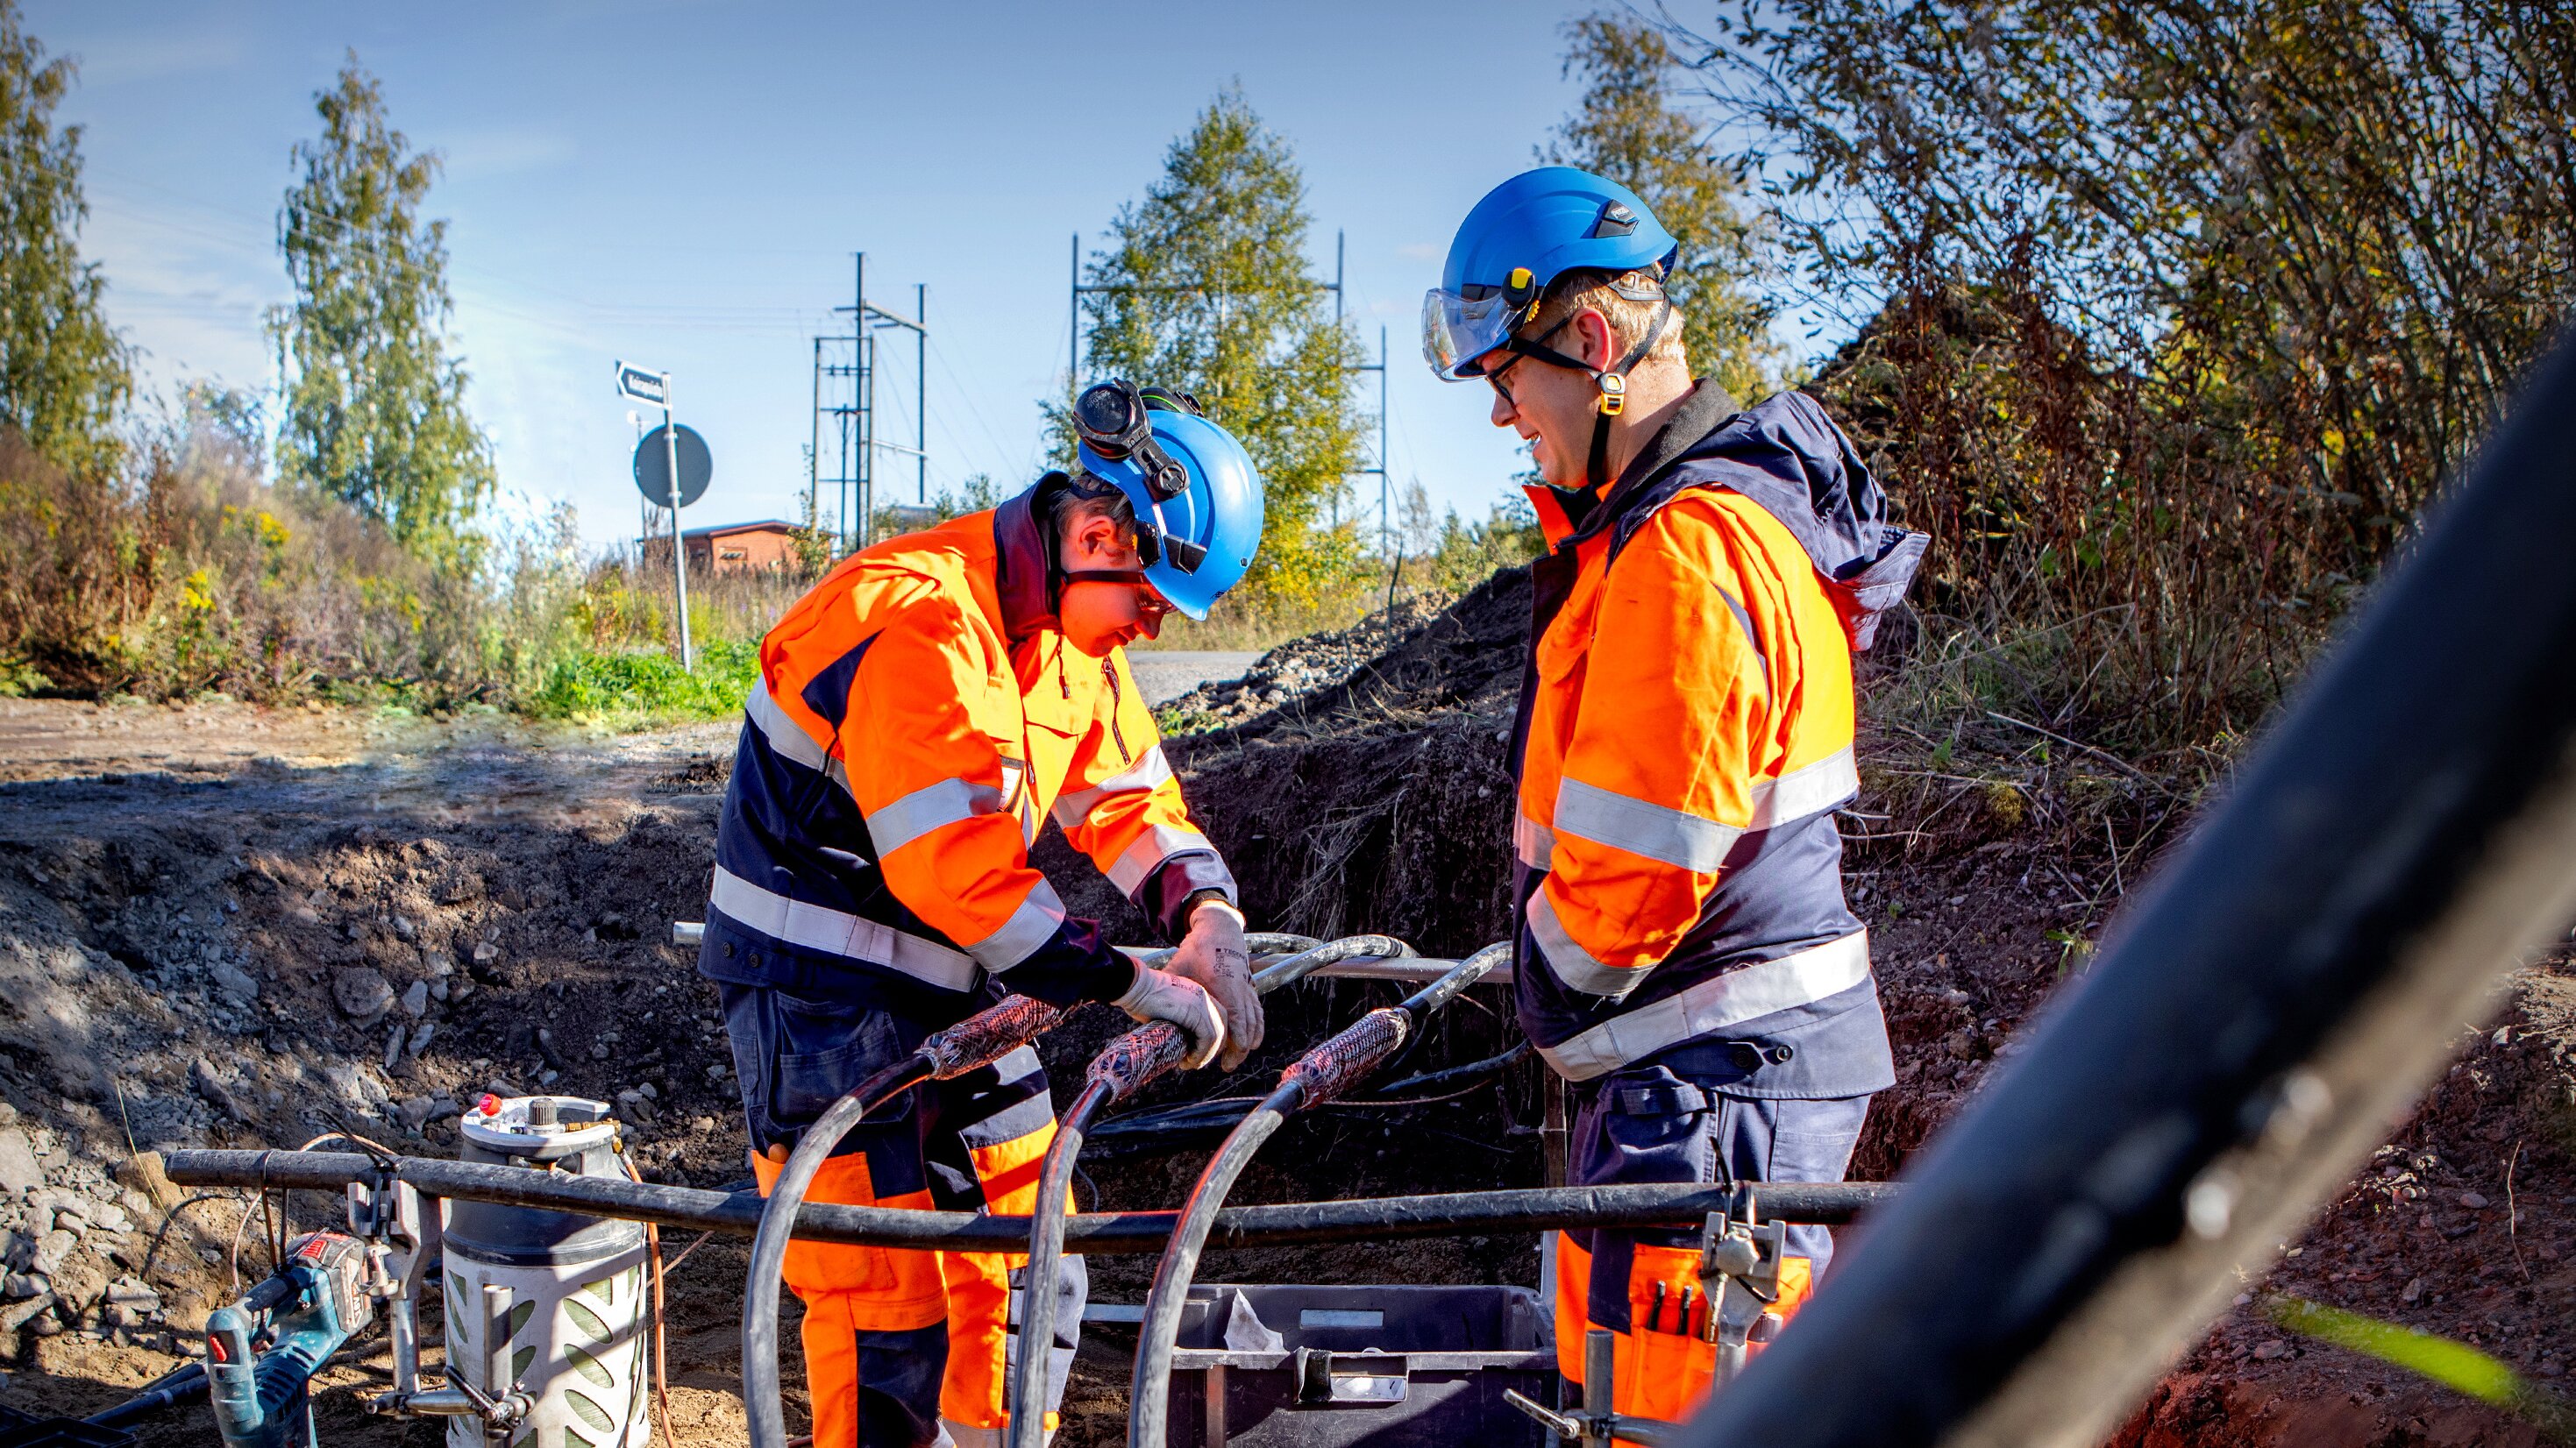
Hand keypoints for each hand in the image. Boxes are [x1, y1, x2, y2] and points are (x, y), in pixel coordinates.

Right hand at [1113, 966, 1225, 1069]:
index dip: (1211, 1038)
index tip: (1196, 1050)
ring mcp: (1201, 1003)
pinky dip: (1201, 1053)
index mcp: (1198, 993)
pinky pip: (1207, 1038)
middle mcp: (1204, 996)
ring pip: (1216, 1035)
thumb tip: (1175, 1040)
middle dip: (1212, 1048)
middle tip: (1196, 1061)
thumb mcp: (1165, 1010)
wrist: (1134, 986)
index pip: (1217, 1018)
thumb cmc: (1141, 998)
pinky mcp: (1194, 1012)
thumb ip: (1176, 1021)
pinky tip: (1189, 1060)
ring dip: (1205, 1055)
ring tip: (1190, 1064)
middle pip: (1221, 1026)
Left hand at [1167, 901, 1261, 1070]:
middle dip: (1237, 1051)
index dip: (1229, 1043)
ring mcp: (1248, 989)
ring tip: (1234, 1059)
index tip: (1219, 1058)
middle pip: (1246, 1028)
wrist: (1218, 930)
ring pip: (1255, 1022)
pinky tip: (1251, 1042)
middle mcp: (1239, 990)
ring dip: (1247, 1043)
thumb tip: (1142, 1006)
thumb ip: (1167, 989)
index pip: (1232, 1022)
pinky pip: (1257, 1013)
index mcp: (1222, 986)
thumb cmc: (1196, 950)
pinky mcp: (1251, 988)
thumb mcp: (1177, 968)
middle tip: (1226, 1067)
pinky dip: (1256, 1029)